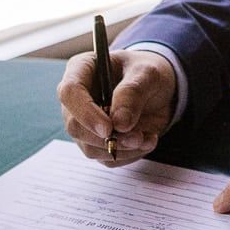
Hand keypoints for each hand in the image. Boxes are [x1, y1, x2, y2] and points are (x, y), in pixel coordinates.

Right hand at [58, 48, 177, 167]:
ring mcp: (84, 123)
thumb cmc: (147, 73)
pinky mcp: (97, 142)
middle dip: (106, 138)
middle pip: (75, 126)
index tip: (109, 128)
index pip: (70, 92)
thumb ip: (133, 92)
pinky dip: (129, 155)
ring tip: (147, 138)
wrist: (159, 90)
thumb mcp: (148, 73)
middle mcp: (77, 99)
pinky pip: (106, 158)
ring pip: (90, 147)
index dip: (86, 113)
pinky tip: (147, 141)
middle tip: (137, 137)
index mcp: (82, 70)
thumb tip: (119, 123)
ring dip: (121, 149)